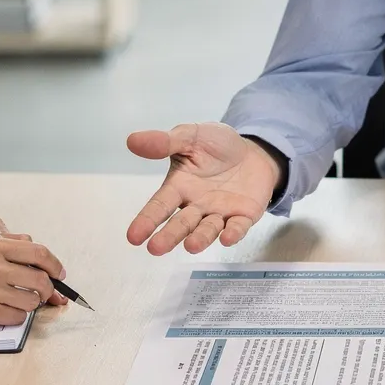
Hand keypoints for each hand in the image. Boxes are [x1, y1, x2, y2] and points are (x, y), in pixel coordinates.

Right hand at [0, 236, 67, 325]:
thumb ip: (9, 251)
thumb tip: (44, 264)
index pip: (39, 253)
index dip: (54, 265)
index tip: (58, 274)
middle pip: (41, 280)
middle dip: (46, 289)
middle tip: (42, 292)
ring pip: (32, 301)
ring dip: (29, 303)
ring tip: (16, 300)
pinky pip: (17, 317)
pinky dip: (15, 316)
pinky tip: (2, 310)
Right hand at [125, 123, 276, 254]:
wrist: (253, 151)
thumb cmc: (216, 146)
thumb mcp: (190, 136)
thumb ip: (165, 142)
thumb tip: (132, 140)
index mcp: (179, 187)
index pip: (159, 206)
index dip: (147, 220)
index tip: (133, 237)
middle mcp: (196, 205)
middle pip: (181, 224)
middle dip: (169, 236)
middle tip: (156, 248)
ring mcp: (219, 213)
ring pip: (207, 230)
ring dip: (200, 238)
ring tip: (191, 245)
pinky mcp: (243, 216)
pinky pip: (238, 227)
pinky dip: (233, 233)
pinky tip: (227, 238)